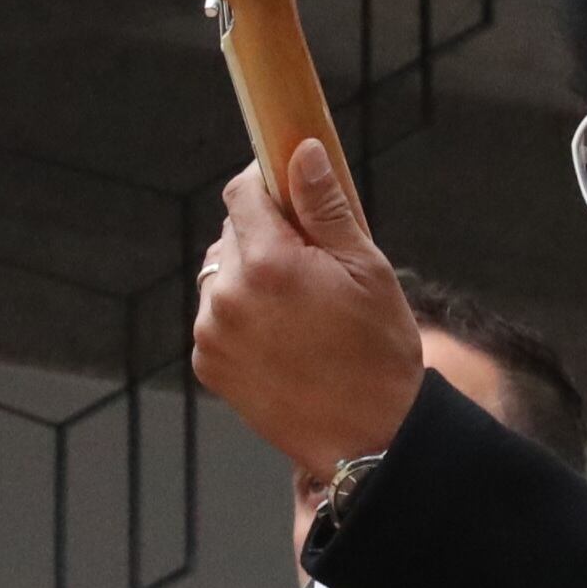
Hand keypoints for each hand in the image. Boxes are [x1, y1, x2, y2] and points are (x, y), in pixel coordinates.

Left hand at [191, 140, 422, 476]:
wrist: (369, 436)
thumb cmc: (378, 351)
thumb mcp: (365, 267)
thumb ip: (325, 206)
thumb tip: (300, 151)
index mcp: (269, 263)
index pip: (242, 193)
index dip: (266, 184)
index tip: (288, 190)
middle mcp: (228, 295)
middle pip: (232, 233)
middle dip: (265, 235)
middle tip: (310, 263)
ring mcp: (212, 333)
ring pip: (221, 275)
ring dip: (250, 276)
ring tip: (297, 307)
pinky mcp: (208, 364)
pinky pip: (216, 316)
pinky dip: (240, 315)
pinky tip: (281, 336)